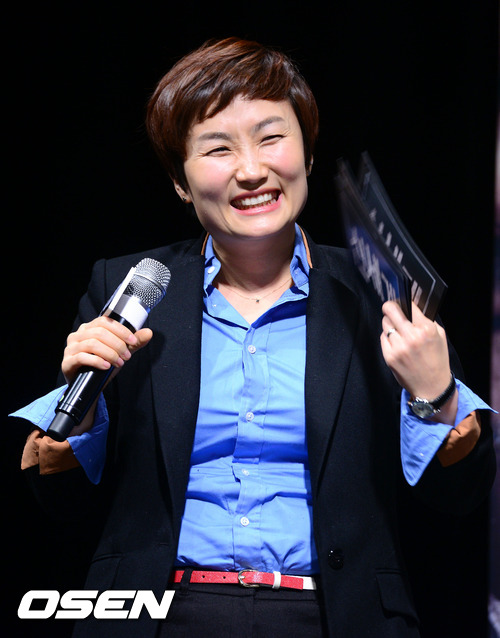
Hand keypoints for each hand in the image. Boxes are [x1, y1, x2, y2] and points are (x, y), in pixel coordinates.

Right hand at [62, 316, 152, 383]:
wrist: (89, 386)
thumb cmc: (102, 366)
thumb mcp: (120, 352)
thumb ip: (133, 343)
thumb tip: (148, 333)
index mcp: (89, 328)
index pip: (105, 322)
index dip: (121, 331)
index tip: (133, 342)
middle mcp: (78, 335)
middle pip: (99, 333)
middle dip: (117, 345)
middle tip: (127, 356)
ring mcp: (71, 348)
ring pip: (92, 344)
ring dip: (110, 353)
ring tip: (119, 362)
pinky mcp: (67, 362)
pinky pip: (82, 357)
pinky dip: (97, 361)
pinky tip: (106, 366)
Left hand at [380, 301, 456, 423]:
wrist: (432, 387)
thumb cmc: (437, 360)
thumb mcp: (440, 336)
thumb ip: (427, 321)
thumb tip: (412, 308)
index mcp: (426, 329)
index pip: (409, 306)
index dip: (403, 302)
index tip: (401, 302)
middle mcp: (411, 337)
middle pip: (390, 311)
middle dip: (389, 307)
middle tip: (390, 308)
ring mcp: (398, 347)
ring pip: (385, 324)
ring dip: (390, 324)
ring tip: (397, 330)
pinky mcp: (389, 356)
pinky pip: (382, 337)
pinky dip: (387, 337)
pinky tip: (396, 342)